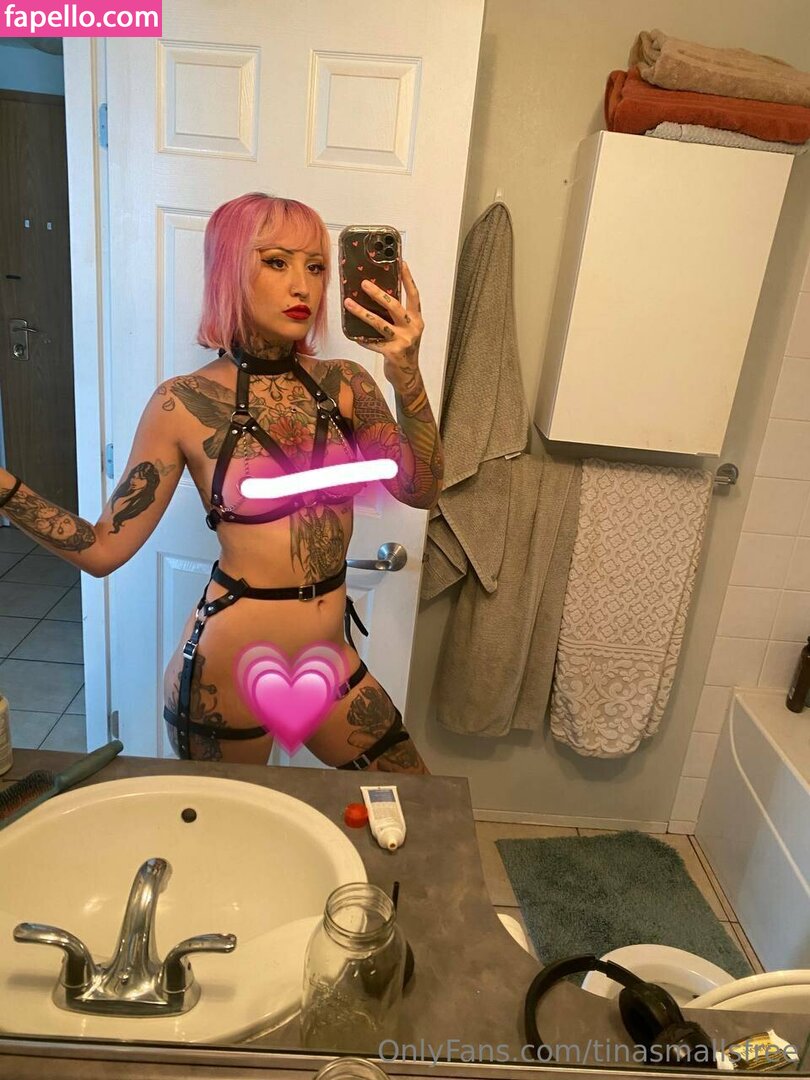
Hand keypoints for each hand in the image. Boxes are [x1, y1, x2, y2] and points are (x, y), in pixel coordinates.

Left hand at [343, 261, 423, 389]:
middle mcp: (413, 328)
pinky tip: (352, 333)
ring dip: (362, 313)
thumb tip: (378, 296)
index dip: (408, 279)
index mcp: (417, 319)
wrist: (408, 376)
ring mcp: (404, 341)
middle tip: (364, 283)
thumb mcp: (406, 330)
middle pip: (395, 306)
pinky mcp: (393, 353)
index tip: (401, 262)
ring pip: (380, 324)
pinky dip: (362, 338)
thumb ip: (398, 316)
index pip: (414, 295)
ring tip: (349, 303)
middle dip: (379, 294)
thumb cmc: (404, 349)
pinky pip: (373, 343)